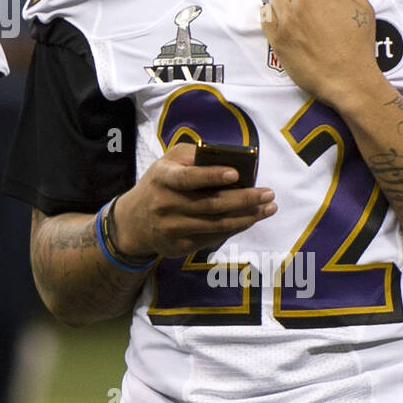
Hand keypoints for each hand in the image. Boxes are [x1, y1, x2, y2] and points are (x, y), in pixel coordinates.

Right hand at [113, 143, 275, 258]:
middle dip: (244, 199)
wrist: (134, 221)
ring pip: (217, 224)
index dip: (211, 176)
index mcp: (162, 177)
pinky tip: (249, 219)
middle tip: (268, 194)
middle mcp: (165, 204)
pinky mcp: (180, 246)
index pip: (188, 178)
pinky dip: (235, 228)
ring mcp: (172, 228)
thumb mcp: (168, 162)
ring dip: (247, 217)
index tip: (235, 174)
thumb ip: (194, 156)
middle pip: (211, 204)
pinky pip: (214, 237)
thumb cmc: (160, 184)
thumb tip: (230, 159)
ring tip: (268, 208)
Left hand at [261, 0, 386, 109]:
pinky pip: (265, 14)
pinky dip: (273, 16)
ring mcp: (287, 19)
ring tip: (299, 18)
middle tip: (314, 12)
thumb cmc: (359, 45)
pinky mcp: (275, 36)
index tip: (324, 0)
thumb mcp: (364, 8)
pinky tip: (287, 26)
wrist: (347, 79)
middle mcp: (303, 2)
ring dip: (285, 1)